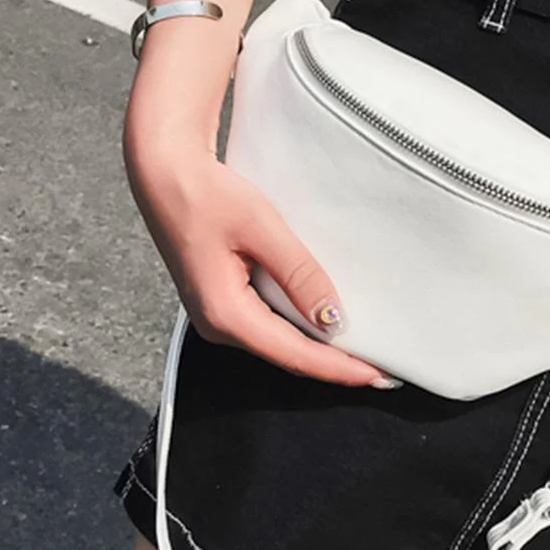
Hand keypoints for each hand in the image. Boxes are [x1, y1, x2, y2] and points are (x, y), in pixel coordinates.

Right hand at [123, 139, 398, 388]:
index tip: (380, 375)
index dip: (340, 368)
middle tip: (385, 370)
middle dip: (336, 366)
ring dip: (322, 350)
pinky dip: (303, 330)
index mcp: (224, 314)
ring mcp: (218, 317)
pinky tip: (331, 326)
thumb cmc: (207, 194)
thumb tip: (334, 319)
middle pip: (289, 357)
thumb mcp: (262, 228)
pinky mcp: (224, 303)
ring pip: (281, 344)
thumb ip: (299, 274)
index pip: (295, 355)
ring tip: (367, 352)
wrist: (164, 173)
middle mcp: (218, 326)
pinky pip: (271, 327)